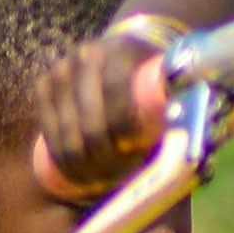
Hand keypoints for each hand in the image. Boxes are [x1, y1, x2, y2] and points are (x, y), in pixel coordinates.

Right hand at [43, 23, 180, 196]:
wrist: (124, 52)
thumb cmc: (151, 82)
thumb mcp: (166, 89)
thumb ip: (177, 115)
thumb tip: (188, 161)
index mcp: (123, 53)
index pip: (118, 100)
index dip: (124, 135)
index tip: (133, 158)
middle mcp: (88, 56)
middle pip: (90, 124)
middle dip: (101, 159)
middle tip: (112, 180)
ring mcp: (63, 69)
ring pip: (65, 131)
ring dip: (80, 162)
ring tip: (95, 179)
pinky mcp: (45, 83)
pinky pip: (47, 128)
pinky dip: (59, 151)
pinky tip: (74, 167)